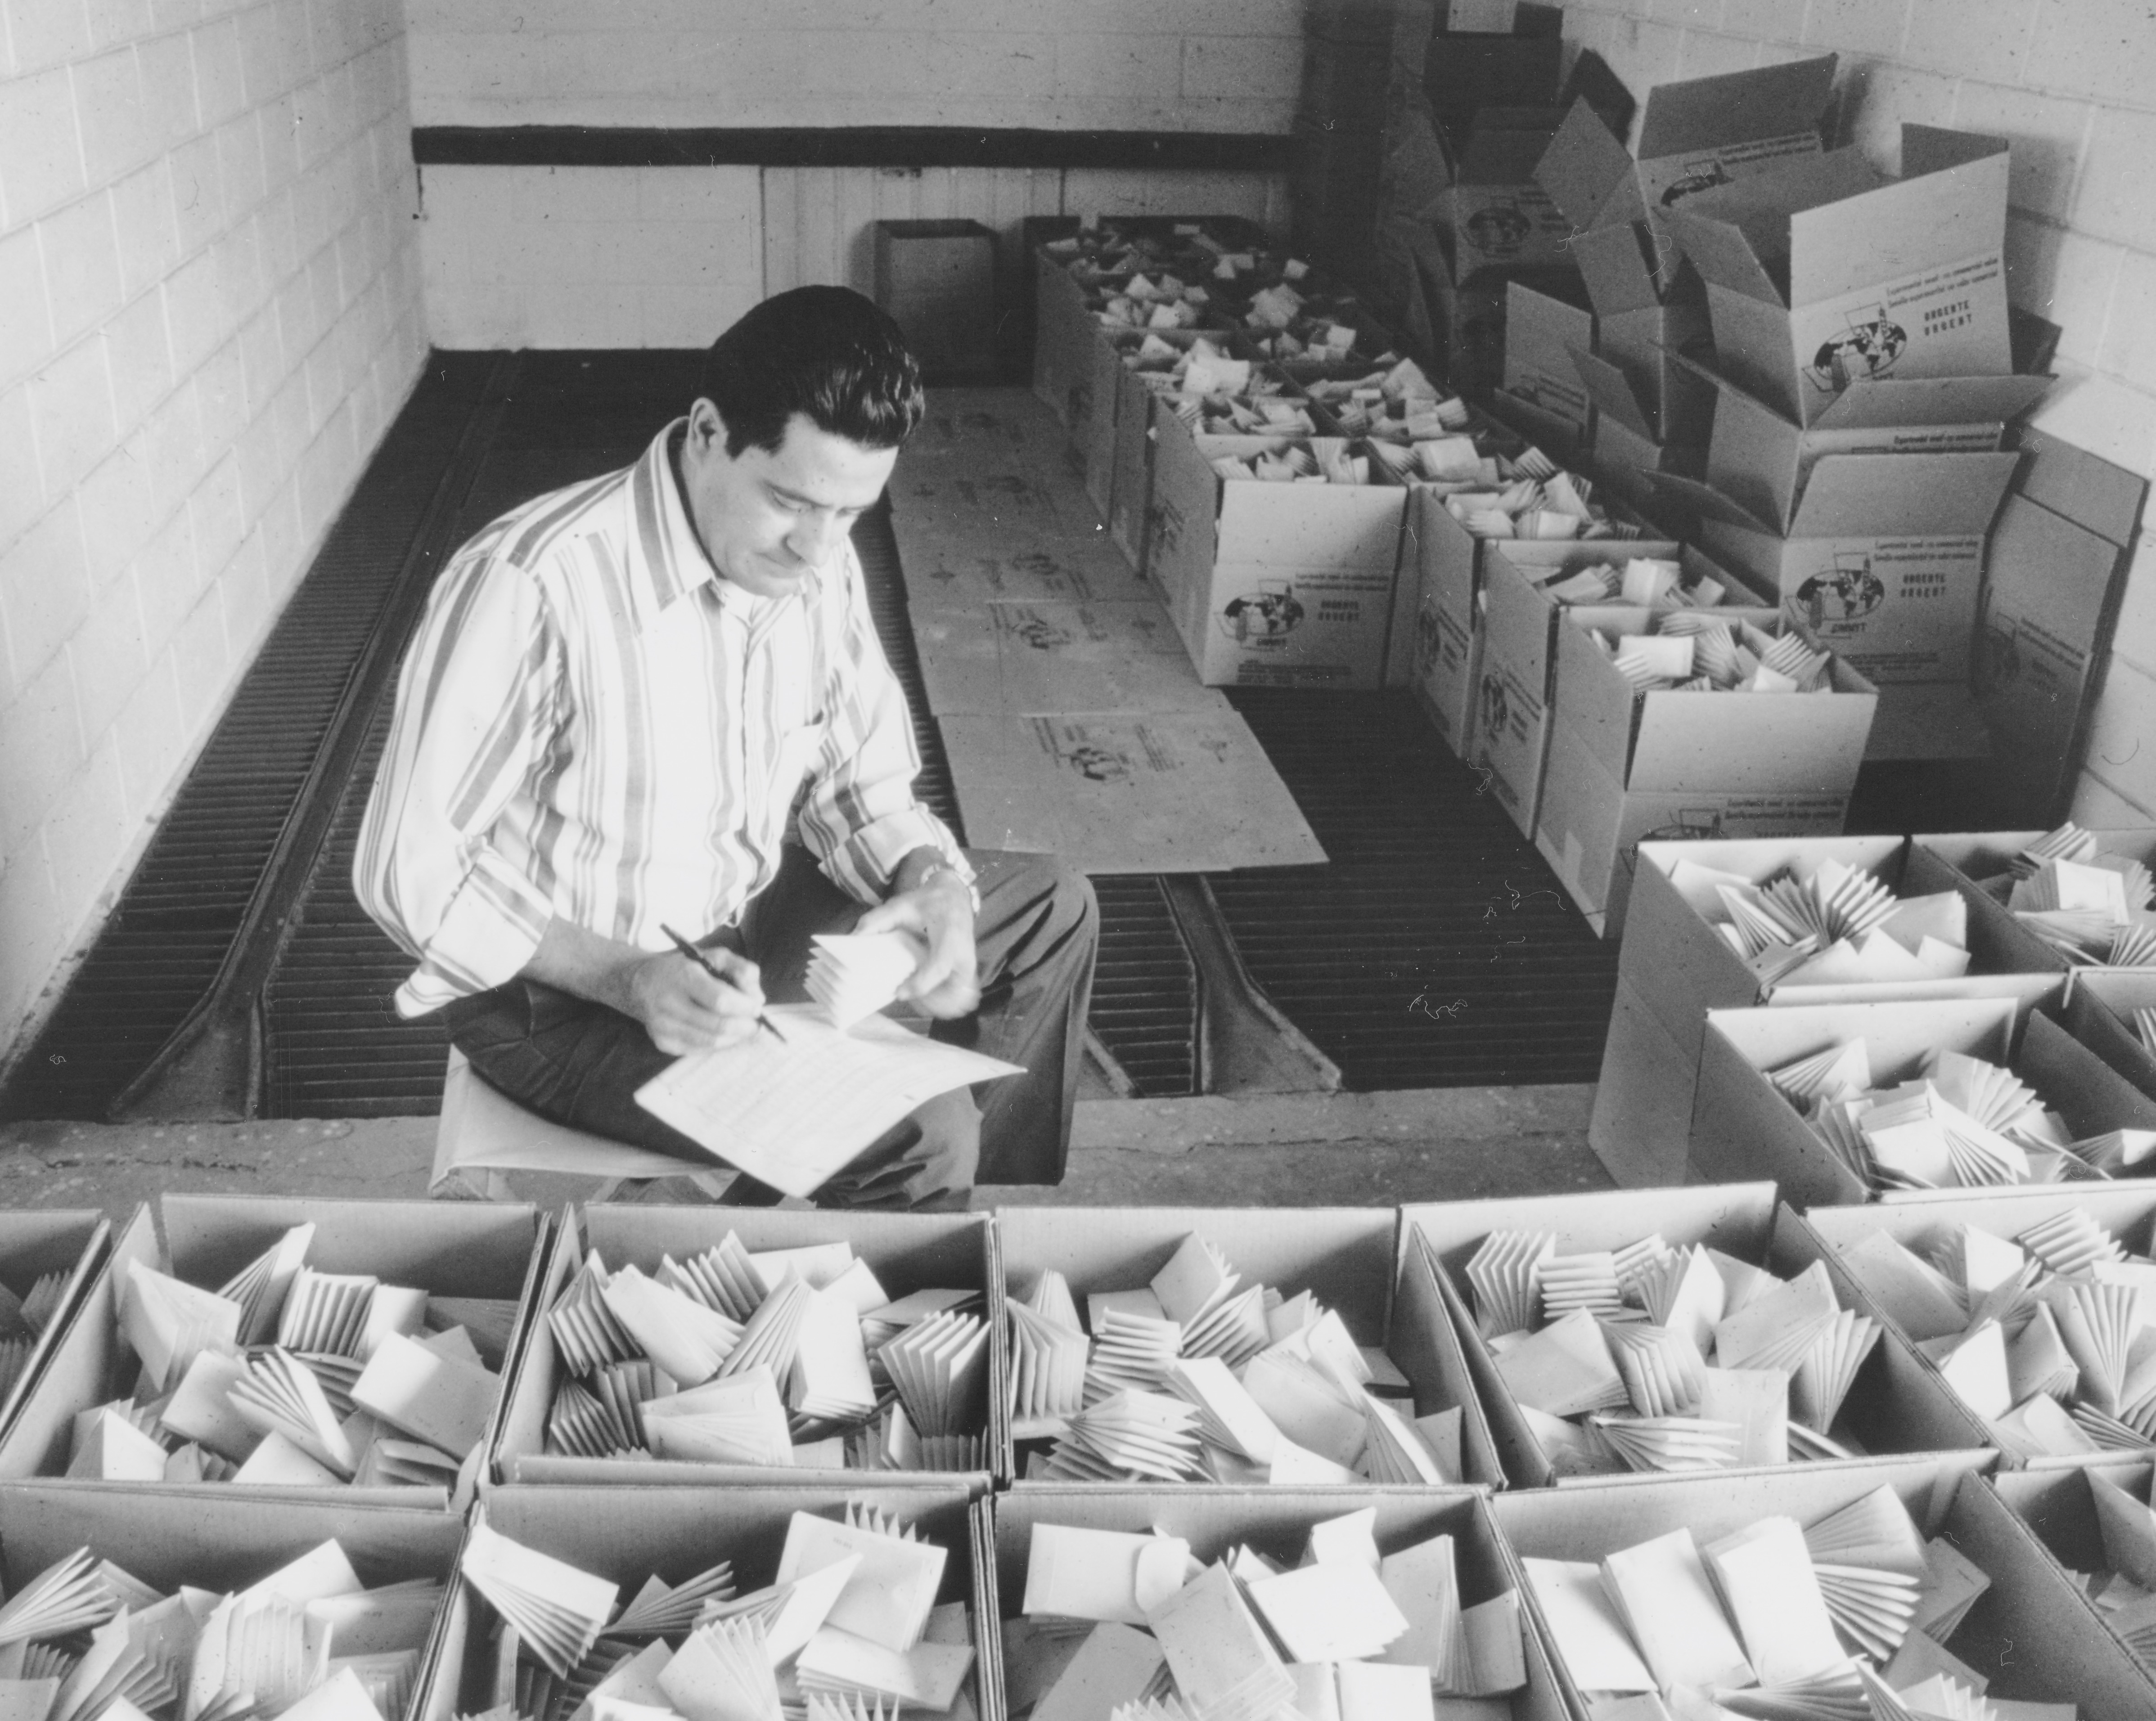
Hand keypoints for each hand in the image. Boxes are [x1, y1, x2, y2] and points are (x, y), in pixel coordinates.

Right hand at [627, 945, 766, 1053]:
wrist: (640, 983)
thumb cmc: (685, 968)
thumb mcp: (715, 956)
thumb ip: (742, 970)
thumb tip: (757, 998)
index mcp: (683, 977)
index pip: (720, 1000)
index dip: (744, 1007)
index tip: (757, 1007)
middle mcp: (669, 1003)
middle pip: (718, 1025)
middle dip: (744, 1026)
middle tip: (755, 1023)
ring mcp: (663, 1026)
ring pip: (711, 1042)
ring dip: (735, 1038)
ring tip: (743, 1029)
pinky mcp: (662, 1042)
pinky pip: (699, 1050)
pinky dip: (718, 1044)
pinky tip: (724, 1034)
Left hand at [856, 872, 978, 1017]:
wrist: (955, 898)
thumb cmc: (928, 902)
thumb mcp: (900, 905)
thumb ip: (877, 920)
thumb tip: (855, 938)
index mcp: (950, 935)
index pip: (939, 967)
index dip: (920, 984)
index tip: (900, 993)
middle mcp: (965, 955)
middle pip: (949, 992)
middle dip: (924, 1001)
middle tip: (901, 991)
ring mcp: (969, 967)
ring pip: (954, 1000)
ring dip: (932, 1004)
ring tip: (911, 992)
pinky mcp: (969, 974)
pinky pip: (957, 998)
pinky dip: (941, 1003)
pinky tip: (925, 996)